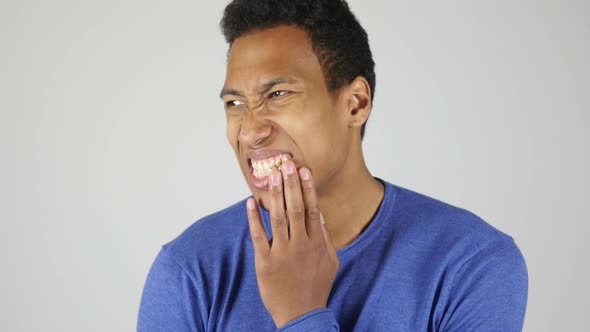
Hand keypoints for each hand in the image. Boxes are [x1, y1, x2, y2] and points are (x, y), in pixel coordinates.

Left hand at [246, 160, 339, 327]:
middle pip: (295, 208)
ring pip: (278, 218)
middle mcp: (300, 245)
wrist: (301, 315)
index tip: (304, 170)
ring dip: (275, 195)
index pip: (312, 209)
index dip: (307, 189)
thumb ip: (325, 237)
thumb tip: (319, 213)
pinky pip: (258, 235)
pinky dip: (254, 218)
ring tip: (271, 176)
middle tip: (286, 164)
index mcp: (316, 243)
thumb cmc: (316, 287)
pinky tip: (250, 202)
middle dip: (291, 185)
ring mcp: (282, 253)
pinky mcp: (265, 261)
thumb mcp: (330, 262)